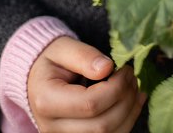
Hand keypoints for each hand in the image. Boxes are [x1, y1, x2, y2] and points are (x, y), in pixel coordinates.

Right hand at [27, 36, 145, 131]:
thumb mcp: (63, 48)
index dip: (116, 88)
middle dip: (126, 100)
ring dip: (130, 112)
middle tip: (132, 76)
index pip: (90, 104)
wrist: (37, 80)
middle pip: (102, 125)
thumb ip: (84, 55)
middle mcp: (53, 128)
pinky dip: (126, 122)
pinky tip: (132, 102)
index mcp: (46, 101)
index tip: (125, 69)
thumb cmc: (51, 61)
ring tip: (134, 87)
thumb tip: (107, 67)